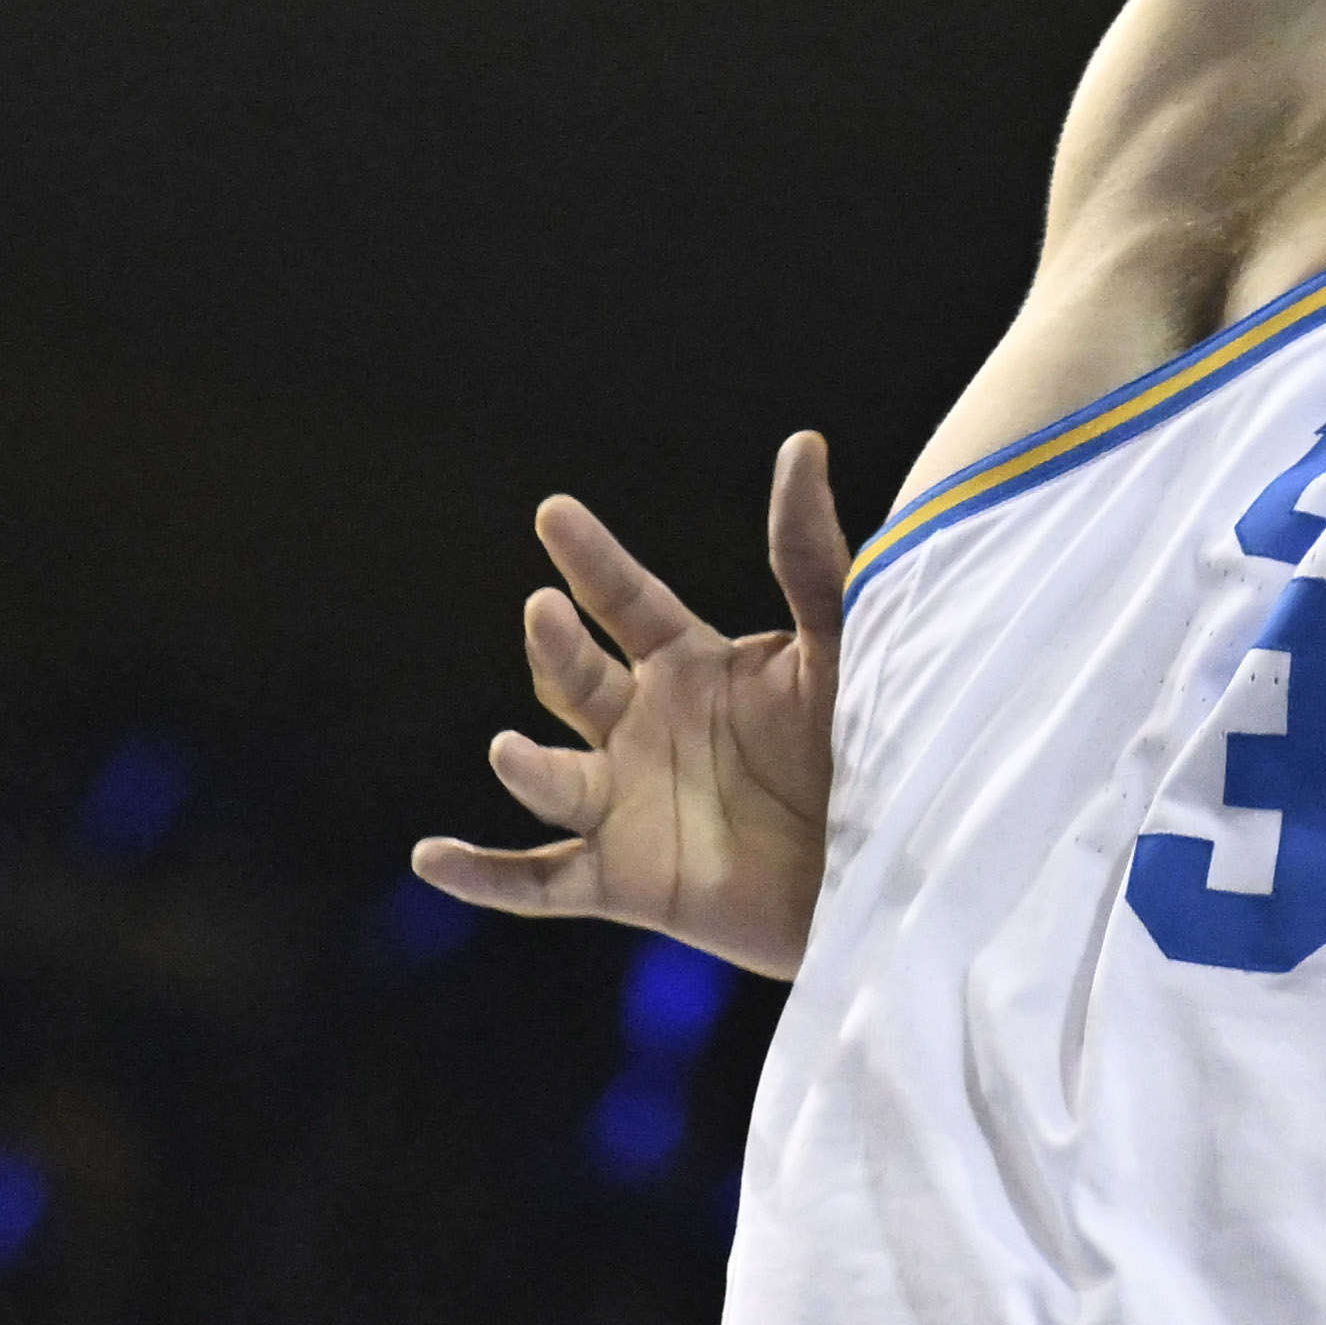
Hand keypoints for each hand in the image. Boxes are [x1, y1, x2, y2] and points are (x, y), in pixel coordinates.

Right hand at [406, 437, 847, 980]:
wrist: (892, 864)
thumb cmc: (874, 745)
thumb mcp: (841, 646)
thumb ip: (811, 557)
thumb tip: (801, 442)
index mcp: (691, 666)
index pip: (625, 601)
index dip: (590, 559)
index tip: (554, 511)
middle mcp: (645, 729)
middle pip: (577, 680)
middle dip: (556, 648)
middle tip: (545, 611)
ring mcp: (627, 806)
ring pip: (554, 779)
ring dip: (527, 767)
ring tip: (511, 750)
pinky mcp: (626, 881)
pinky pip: (540, 881)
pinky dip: (485, 876)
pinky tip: (433, 857)